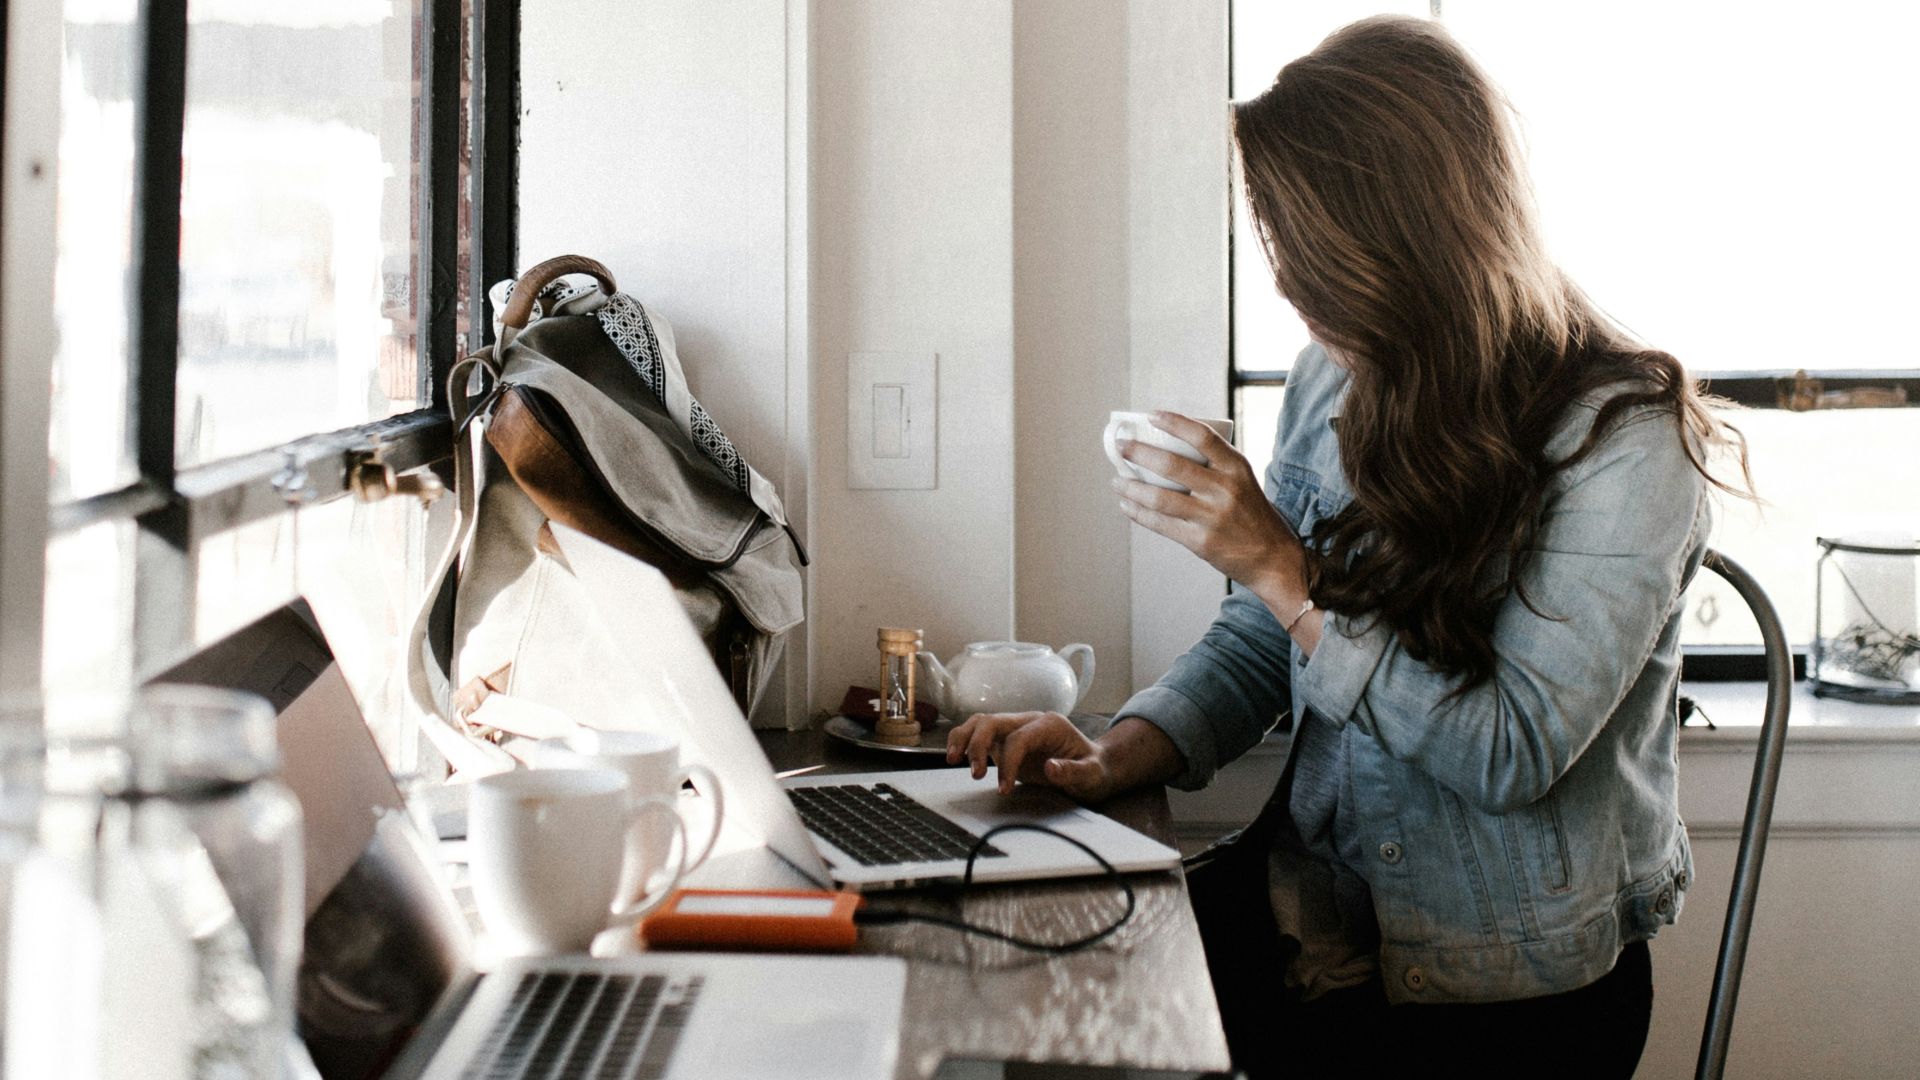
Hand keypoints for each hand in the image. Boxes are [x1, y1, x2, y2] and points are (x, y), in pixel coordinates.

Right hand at [945, 712, 1119, 801]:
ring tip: (952, 759)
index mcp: (1050, 725)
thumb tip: (1051, 768)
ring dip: (964, 739)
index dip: (1007, 762)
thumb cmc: (1094, 769)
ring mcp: (1016, 729)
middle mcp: (1029, 721)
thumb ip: (1074, 771)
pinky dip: (964, 742)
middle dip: (978, 745)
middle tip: (974, 774)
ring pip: (981, 722)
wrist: (1094, 766)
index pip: (1018, 738)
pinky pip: (979, 734)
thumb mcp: (1093, 774)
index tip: (1003, 788)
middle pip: (993, 722)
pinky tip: (956, 757)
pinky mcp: (1006, 740)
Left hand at [1113, 412, 1306, 595]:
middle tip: (1121, 446)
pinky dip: (1139, 513)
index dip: (1174, 422)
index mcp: (1236, 467)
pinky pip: (1161, 524)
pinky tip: (1127, 505)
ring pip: (1160, 497)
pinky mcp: (1200, 541)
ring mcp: (1211, 516)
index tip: (1151, 415)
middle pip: (1172, 465)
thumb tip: (1168, 447)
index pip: (1202, 436)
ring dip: (1132, 487)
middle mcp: (1225, 489)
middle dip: (1139, 453)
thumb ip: (1215, 465)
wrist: (1272, 557)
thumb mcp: (1243, 480)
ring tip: (1117, 480)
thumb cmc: (1252, 513)